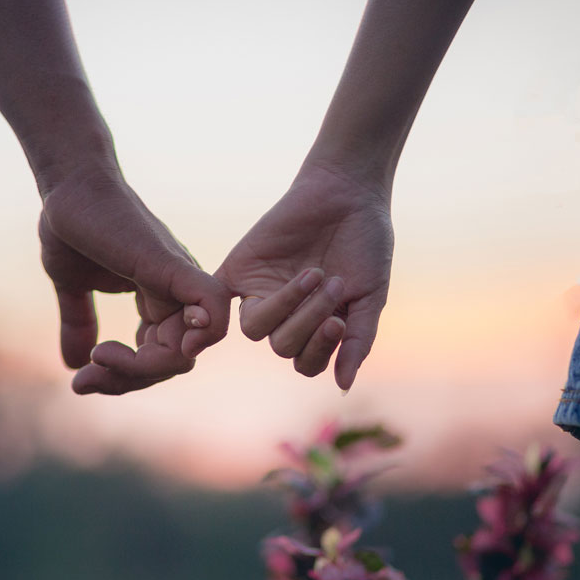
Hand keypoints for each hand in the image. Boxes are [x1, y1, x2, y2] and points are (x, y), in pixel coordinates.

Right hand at [39, 167, 229, 394]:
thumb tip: (73, 365)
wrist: (68, 185)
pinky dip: (200, 333)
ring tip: (97, 359)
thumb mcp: (73, 286)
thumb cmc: (72, 226)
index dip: (124, 377)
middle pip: (175, 362)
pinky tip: (148, 348)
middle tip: (86, 381)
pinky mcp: (173, 265)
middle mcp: (176, 294)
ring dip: (140, 369)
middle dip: (129, 380)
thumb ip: (79, 323)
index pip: (160, 358)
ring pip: (188, 349)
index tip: (83, 379)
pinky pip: (211, 305)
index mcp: (158, 300)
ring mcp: (178, 280)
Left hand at [214, 161, 393, 389]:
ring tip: (313, 274)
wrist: (347, 192)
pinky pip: (216, 298)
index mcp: (316, 327)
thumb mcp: (370, 294)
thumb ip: (358, 340)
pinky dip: (210, 310)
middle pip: (282, 346)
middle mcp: (286, 316)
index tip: (339, 322)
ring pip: (254, 329)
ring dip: (287, 307)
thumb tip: (343, 387)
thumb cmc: (365, 243)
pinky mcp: (238, 270)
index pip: (306, 362)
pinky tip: (226, 313)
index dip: (320, 350)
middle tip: (333, 284)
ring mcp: (260, 293)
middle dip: (309, 320)